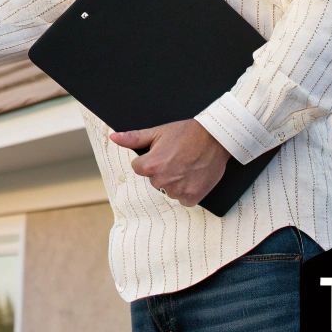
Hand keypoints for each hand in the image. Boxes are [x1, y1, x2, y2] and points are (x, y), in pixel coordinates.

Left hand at [110, 119, 231, 207]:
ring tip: (188, 166)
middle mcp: (162, 181)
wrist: (217, 138)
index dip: (151, 159)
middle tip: (178, 158)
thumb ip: (134, 138)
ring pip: (168, 190)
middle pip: (154, 180)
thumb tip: (114, 137)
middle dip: (163, 171)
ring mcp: (178, 191)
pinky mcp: (192, 198)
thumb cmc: (187, 133)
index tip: (165, 153)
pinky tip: (193, 177)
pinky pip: (183, 199)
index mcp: (151, 166)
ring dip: (175, 182)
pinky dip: (188, 191)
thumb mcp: (158, 132)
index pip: (139, 168)